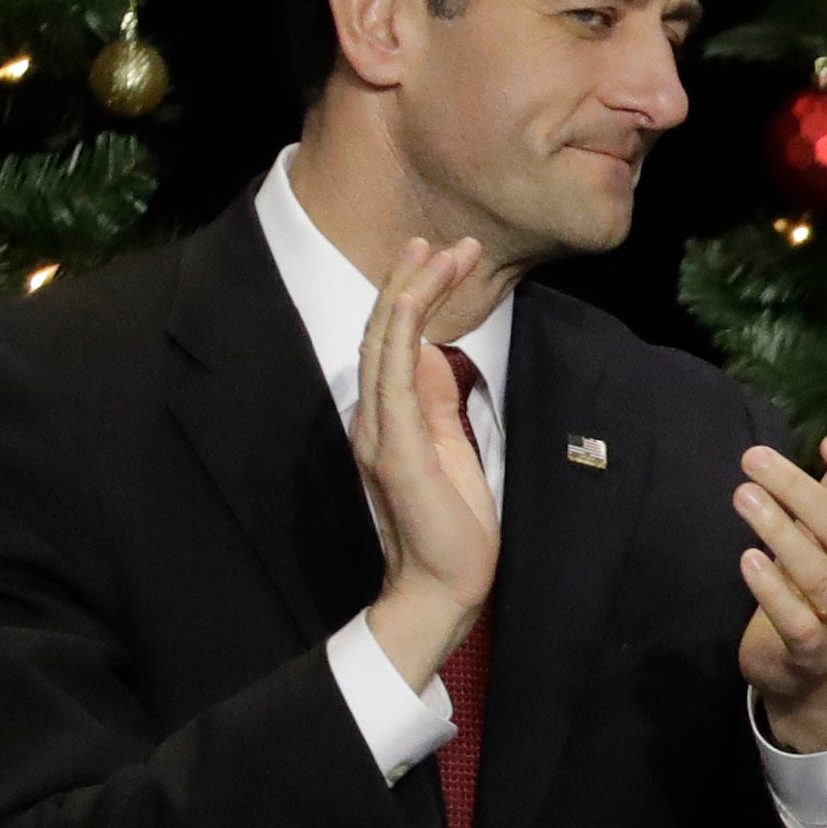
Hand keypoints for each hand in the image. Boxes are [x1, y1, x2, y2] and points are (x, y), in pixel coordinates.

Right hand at [356, 237, 498, 690]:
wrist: (445, 587)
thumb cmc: (453, 525)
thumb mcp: (451, 447)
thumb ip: (436, 402)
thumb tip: (435, 353)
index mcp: (388, 418)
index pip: (395, 343)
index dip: (416, 296)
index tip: (449, 258)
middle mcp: (373, 418)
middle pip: (385, 331)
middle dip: (414, 279)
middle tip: (449, 240)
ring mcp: (379, 432)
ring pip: (385, 343)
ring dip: (411, 291)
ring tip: (441, 251)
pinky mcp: (394, 450)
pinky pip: (392, 379)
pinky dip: (400, 333)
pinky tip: (413, 300)